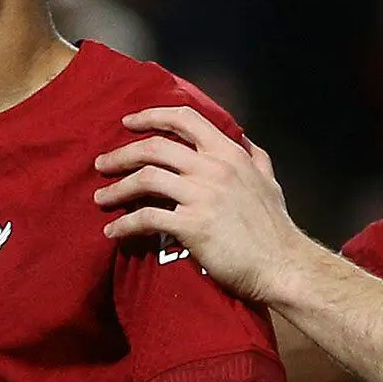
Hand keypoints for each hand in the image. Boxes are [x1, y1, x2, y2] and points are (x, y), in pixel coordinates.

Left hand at [92, 107, 311, 303]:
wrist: (282, 265)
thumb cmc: (275, 227)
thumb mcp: (269, 182)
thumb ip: (255, 157)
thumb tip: (246, 139)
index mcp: (229, 154)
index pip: (185, 119)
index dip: (151, 116)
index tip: (127, 122)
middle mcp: (213, 168)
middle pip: (155, 147)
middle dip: (122, 154)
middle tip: (102, 164)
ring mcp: (202, 195)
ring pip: (145, 179)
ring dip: (116, 189)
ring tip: (100, 199)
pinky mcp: (192, 225)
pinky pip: (147, 218)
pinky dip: (124, 224)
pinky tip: (113, 232)